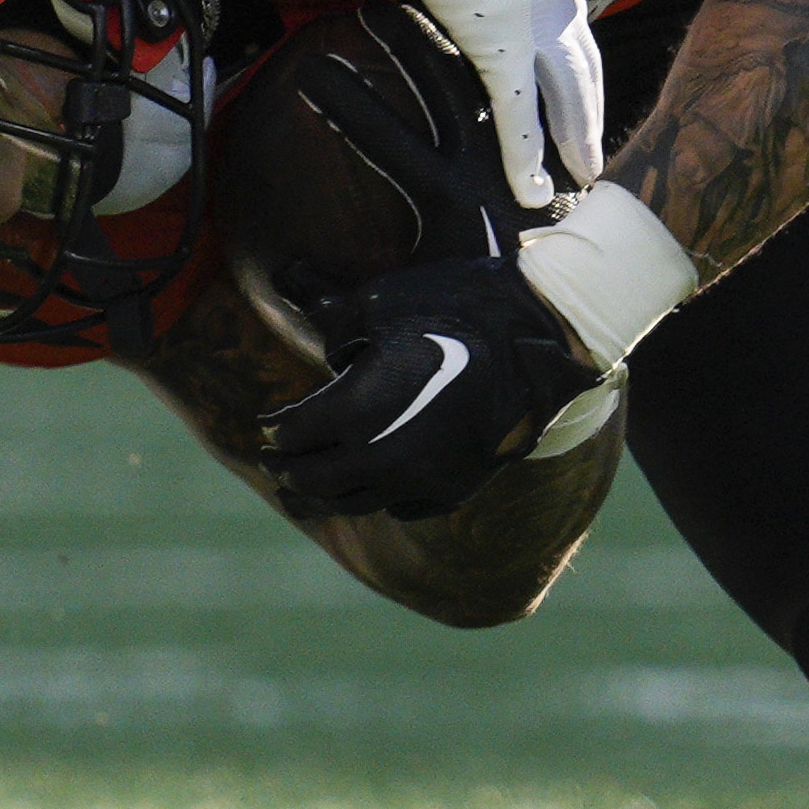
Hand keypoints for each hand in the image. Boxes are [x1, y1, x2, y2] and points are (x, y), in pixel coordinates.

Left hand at [254, 254, 608, 522]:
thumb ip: (332, 323)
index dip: (276, 428)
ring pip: (358, 504)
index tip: (266, 425)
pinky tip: (372, 490)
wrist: (542, 334)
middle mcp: (385, 457)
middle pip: (317, 480)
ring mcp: (425, 479)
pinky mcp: (459, 487)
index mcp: (357, 410)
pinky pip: (405, 508)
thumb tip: (312, 332)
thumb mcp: (377, 300)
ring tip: (301, 498)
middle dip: (288, 471)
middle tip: (271, 464)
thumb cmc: (455, 305)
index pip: (296, 433)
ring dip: (323, 500)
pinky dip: (379, 500)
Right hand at [356, 0, 606, 208]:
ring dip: (575, 137)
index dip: (582, 68)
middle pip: (584, 70)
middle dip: (591, 114)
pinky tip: (532, 189)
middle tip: (596, 155)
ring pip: (567, 96)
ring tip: (585, 174)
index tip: (583, 94)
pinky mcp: (500, 45)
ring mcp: (534, 25)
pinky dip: (524, 155)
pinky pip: (516, 113)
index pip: (575, 30)